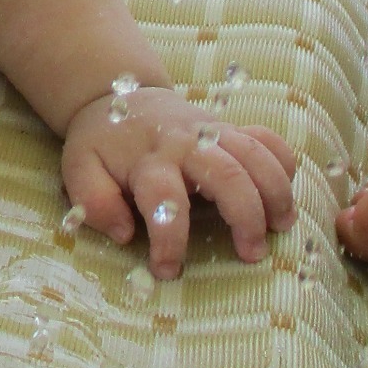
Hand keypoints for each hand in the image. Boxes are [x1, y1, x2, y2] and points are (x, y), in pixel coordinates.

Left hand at [61, 83, 294, 278]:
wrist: (122, 97)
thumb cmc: (103, 144)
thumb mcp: (80, 169)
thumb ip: (94, 201)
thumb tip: (124, 233)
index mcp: (147, 158)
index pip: (164, 199)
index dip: (169, 240)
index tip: (168, 270)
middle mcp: (185, 143)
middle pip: (227, 175)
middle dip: (245, 216)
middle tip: (252, 255)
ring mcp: (213, 131)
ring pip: (255, 155)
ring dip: (275, 192)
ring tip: (281, 227)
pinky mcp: (230, 127)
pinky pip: (267, 138)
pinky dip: (283, 161)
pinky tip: (287, 191)